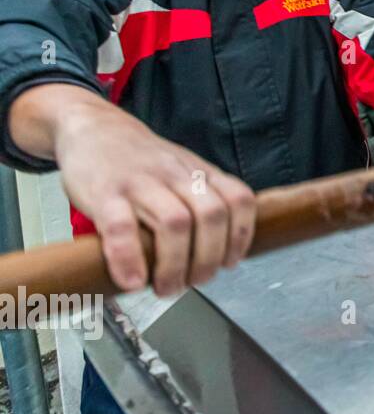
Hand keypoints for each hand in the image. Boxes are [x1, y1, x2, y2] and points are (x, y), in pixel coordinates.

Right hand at [10, 84, 256, 295]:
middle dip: (209, 259)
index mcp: (198, 172)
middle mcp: (175, 175)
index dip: (241, 235)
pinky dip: (129, 258)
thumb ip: (200, 201)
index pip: (239, 199)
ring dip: (175, 266)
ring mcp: (140, 183)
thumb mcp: (181, 170)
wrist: (92, 127)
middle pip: (211, 216)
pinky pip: (121, 227)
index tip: (230, 262)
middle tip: (196, 281)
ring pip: (175, 223)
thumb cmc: (139, 159)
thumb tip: (217, 253)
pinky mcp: (104, 193)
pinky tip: (132, 280)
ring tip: (167, 287)